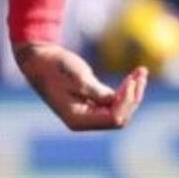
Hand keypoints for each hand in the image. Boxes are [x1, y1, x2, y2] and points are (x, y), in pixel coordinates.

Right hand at [15, 42, 147, 130]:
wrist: (37, 58)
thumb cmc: (55, 66)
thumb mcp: (78, 77)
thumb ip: (99, 92)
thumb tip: (120, 101)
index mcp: (78, 119)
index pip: (113, 118)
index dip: (126, 102)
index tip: (131, 80)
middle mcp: (84, 120)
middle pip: (119, 116)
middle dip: (133, 97)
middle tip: (140, 74)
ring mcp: (87, 111)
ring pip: (118, 109)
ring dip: (132, 92)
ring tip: (141, 72)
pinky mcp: (90, 101)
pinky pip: (113, 100)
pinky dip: (124, 89)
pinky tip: (133, 76)